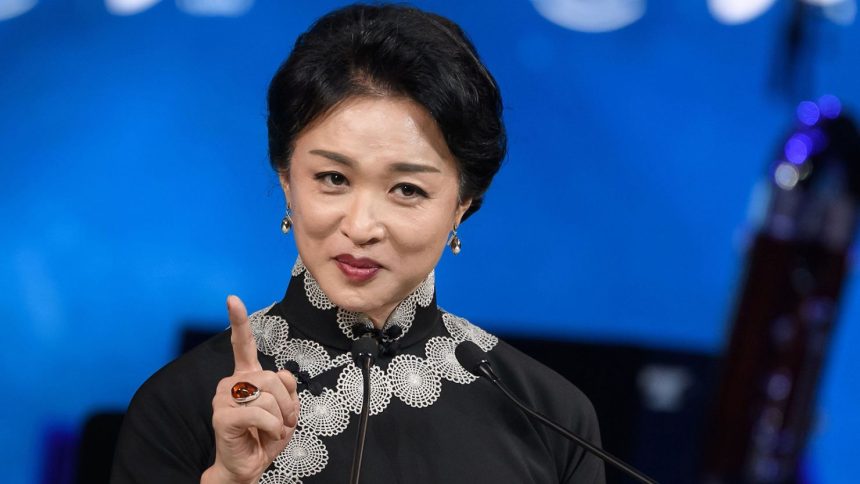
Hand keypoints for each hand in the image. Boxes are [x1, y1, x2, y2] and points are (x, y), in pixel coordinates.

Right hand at [202, 296, 298, 483]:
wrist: (250, 465)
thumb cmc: (265, 435)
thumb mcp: (287, 408)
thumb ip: (288, 386)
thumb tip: (283, 375)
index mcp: (246, 376)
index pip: (242, 343)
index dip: (238, 320)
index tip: (232, 300)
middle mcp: (232, 382)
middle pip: (272, 377)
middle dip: (286, 402)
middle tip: (281, 421)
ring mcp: (224, 398)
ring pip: (268, 395)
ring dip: (279, 417)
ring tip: (270, 429)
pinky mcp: (222, 416)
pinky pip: (260, 413)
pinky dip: (271, 426)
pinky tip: (263, 434)